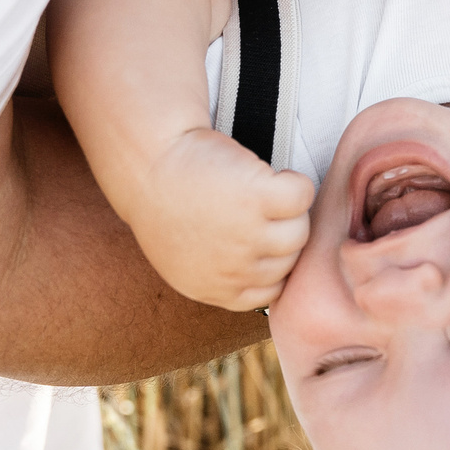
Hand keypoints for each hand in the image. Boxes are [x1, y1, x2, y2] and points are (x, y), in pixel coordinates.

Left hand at [121, 128, 315, 311]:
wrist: (147, 160)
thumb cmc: (165, 202)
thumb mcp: (184, 260)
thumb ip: (221, 276)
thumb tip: (264, 275)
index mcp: (215, 288)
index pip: (273, 289)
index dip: (272, 259)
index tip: (260, 234)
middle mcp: (234, 269)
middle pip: (290, 258)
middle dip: (280, 230)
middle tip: (257, 206)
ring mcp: (248, 234)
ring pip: (300, 230)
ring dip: (290, 209)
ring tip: (265, 190)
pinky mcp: (259, 197)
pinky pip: (302, 195)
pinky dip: (295, 182)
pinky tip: (273, 175)